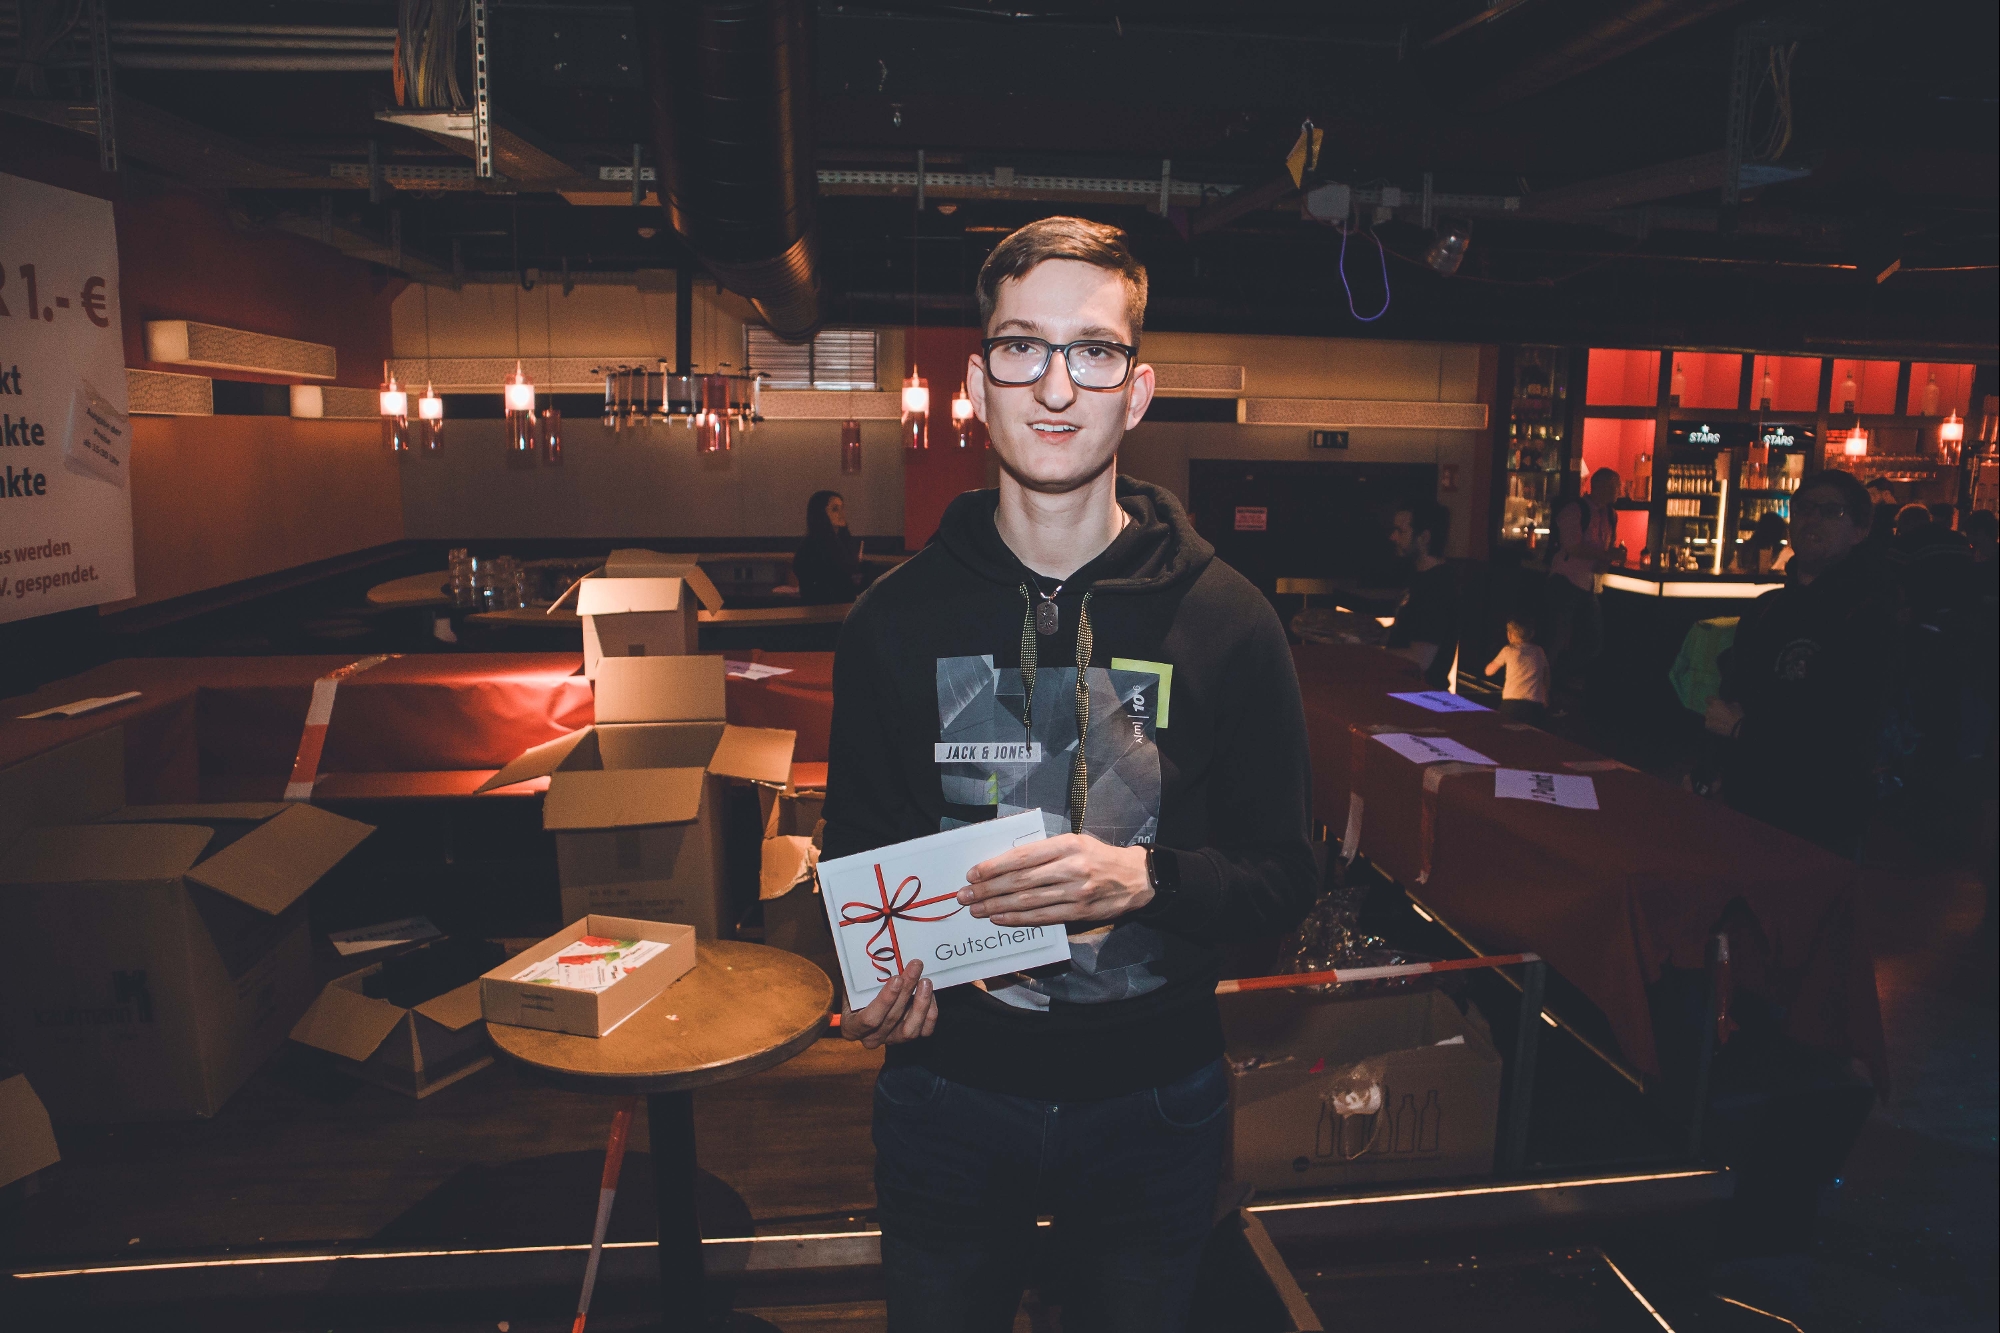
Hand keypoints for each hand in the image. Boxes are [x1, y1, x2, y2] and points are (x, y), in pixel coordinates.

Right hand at [840, 960, 935, 1049]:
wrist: (867, 1003)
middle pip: (892, 1018)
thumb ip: (861, 977)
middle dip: (906, 990)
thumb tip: (877, 955)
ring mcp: (891, 1040)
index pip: (869, 1019)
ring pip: (910, 1029)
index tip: (896, 979)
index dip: (885, 1000)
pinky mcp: (909, 1037)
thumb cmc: (859, 991)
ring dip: (921, 1003)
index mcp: (852, 1027)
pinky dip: (930, 1012)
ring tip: (925, 981)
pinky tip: (930, 994)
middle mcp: (871, 1039)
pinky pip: (924, 1030)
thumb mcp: (853, 984)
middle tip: (915, 967)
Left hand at [959, 834, 1151, 926]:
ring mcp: (1076, 891)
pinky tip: (1000, 918)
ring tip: (975, 909)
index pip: (1023, 856)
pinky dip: (1017, 919)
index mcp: (1067, 844)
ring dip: (997, 906)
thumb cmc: (1099, 857)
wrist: (1137, 878)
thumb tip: (1005, 863)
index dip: (995, 866)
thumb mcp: (1075, 842)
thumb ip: (1045, 851)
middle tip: (965, 894)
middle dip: (988, 888)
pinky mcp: (1079, 912)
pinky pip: (1042, 917)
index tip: (973, 873)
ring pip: (1028, 900)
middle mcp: (1071, 867)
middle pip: (1021, 879)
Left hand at [1703, 697, 1743, 737]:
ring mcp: (1707, 718)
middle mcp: (1709, 709)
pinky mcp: (1707, 726)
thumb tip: (1725, 704)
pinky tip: (1719, 726)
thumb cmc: (1737, 715)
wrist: (1736, 728)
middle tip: (1721, 713)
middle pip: (1709, 708)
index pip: (1708, 698)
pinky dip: (1713, 724)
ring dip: (1713, 717)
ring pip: (1709, 716)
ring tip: (1721, 721)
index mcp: (1715, 702)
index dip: (1711, 700)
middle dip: (1714, 710)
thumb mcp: (1735, 705)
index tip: (1714, 702)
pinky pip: (1709, 723)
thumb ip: (1727, 703)